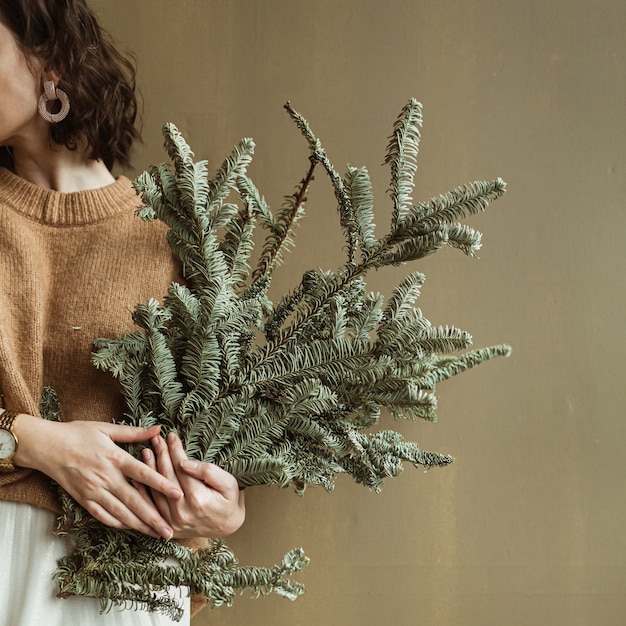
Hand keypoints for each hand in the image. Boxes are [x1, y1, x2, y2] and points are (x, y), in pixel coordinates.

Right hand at [13, 414, 182, 538]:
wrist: (47, 446)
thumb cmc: (78, 433)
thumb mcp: (107, 428)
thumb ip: (134, 433)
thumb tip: (158, 429)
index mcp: (115, 458)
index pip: (144, 474)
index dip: (162, 484)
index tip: (179, 494)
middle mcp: (106, 478)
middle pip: (135, 501)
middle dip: (154, 517)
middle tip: (171, 530)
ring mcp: (94, 491)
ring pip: (120, 513)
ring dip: (140, 525)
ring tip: (156, 534)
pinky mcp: (84, 500)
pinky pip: (103, 516)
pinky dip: (118, 524)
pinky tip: (131, 529)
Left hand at [137, 432, 244, 538]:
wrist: (226, 527)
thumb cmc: (229, 501)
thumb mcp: (229, 483)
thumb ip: (208, 471)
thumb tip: (185, 463)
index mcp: (198, 499)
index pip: (181, 469)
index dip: (175, 450)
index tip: (171, 436)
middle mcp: (182, 512)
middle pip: (166, 477)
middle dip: (161, 455)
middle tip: (156, 439)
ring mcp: (172, 521)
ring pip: (155, 490)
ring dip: (149, 469)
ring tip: (146, 452)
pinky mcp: (166, 526)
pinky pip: (151, 506)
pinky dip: (142, 491)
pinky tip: (138, 477)